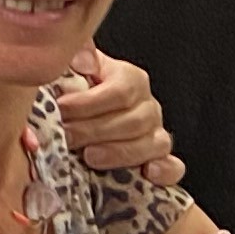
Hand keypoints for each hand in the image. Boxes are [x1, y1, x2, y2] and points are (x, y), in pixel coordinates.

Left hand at [54, 49, 181, 188]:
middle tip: (66, 136)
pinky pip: (173, 167)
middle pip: (135, 120)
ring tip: (89, 156)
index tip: (61, 108)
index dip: (90, 102)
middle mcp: (148, 107)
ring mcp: (156, 135)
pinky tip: (147, 173)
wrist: (79, 125)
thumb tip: (82, 60)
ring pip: (153, 144)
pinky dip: (164, 171)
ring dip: (119, 152)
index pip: (121, 90)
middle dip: (96, 130)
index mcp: (131, 80)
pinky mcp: (160, 162)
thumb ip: (78, 60)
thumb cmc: (75, 100)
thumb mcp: (73, 74)